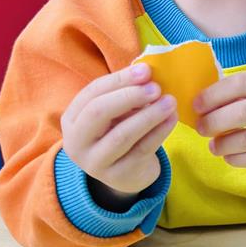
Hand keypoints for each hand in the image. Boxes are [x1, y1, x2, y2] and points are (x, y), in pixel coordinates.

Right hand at [61, 62, 177, 203]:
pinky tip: (172, 118)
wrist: (127, 173)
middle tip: (156, 88)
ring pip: (122, 135)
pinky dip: (160, 131)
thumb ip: (126, 92)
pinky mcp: (118, 176)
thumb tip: (146, 70)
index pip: (92, 93)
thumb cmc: (120, 131)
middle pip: (98, 113)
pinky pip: (141, 149)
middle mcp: (76, 142)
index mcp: (72, 119)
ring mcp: (95, 162)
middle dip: (129, 96)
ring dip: (149, 115)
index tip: (146, 70)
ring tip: (170, 102)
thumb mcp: (116, 112)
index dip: (119, 79)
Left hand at [195, 70, 245, 174]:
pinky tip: (229, 156)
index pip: (241, 83)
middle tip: (201, 129)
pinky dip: (235, 159)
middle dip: (214, 122)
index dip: (213, 95)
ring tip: (214, 145)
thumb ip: (244, 91)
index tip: (196, 106)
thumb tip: (201, 101)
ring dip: (222, 144)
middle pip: (242, 112)